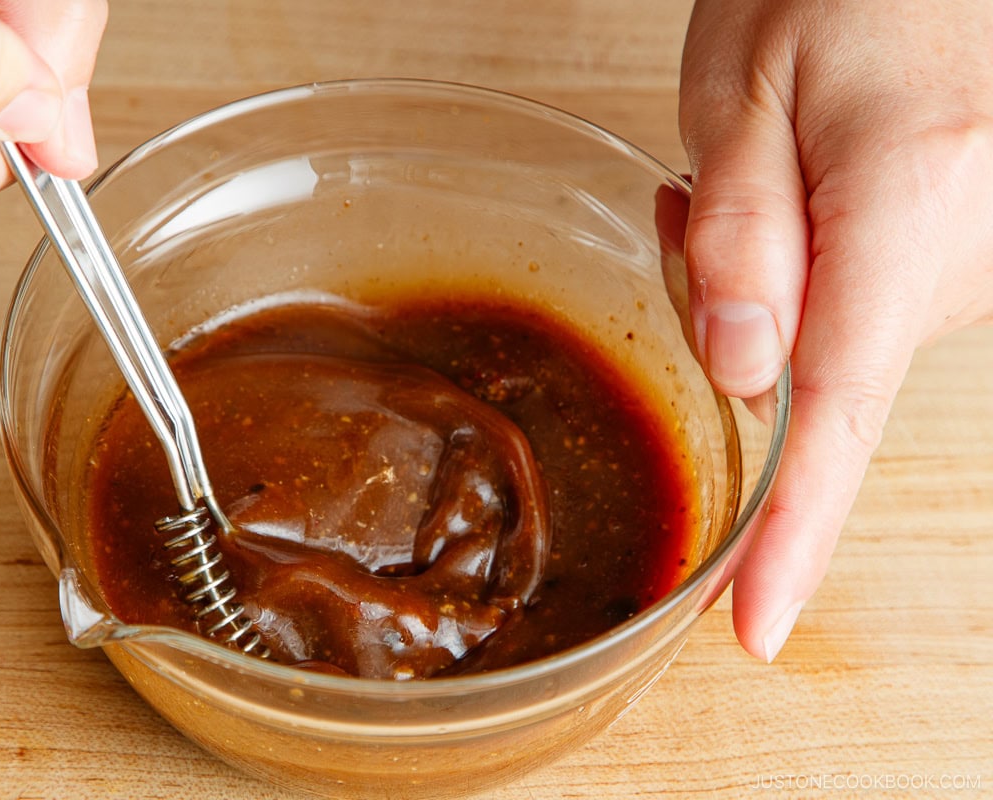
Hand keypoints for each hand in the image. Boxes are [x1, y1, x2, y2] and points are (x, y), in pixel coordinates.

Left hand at [679, 0, 992, 659]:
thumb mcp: (746, 88)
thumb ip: (741, 233)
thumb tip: (742, 375)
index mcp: (906, 212)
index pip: (838, 416)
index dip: (793, 535)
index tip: (755, 625)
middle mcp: (958, 261)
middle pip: (800, 377)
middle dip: (720, 321)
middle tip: (695, 204)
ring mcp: (967, 268)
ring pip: (814, 344)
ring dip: (750, 282)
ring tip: (745, 174)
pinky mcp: (954, 262)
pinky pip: (845, 311)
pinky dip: (789, 269)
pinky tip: (783, 191)